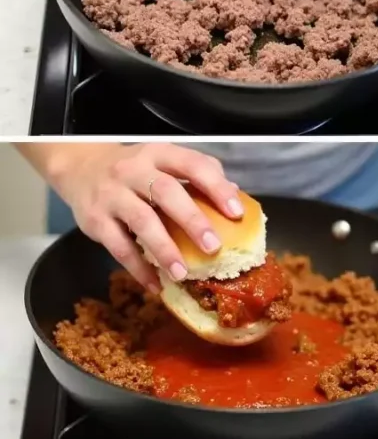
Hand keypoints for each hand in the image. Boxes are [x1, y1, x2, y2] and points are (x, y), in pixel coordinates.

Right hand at [53, 144, 242, 291]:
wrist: (80, 167)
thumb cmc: (136, 170)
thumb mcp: (164, 161)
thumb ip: (196, 174)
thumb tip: (235, 194)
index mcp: (160, 154)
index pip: (193, 165)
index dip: (216, 187)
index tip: (236, 212)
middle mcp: (134, 170)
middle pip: (166, 192)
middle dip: (192, 220)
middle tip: (214, 247)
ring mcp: (111, 194)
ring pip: (141, 221)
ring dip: (164, 249)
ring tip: (182, 272)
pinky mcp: (94, 219)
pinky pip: (118, 246)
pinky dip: (138, 268)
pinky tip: (155, 284)